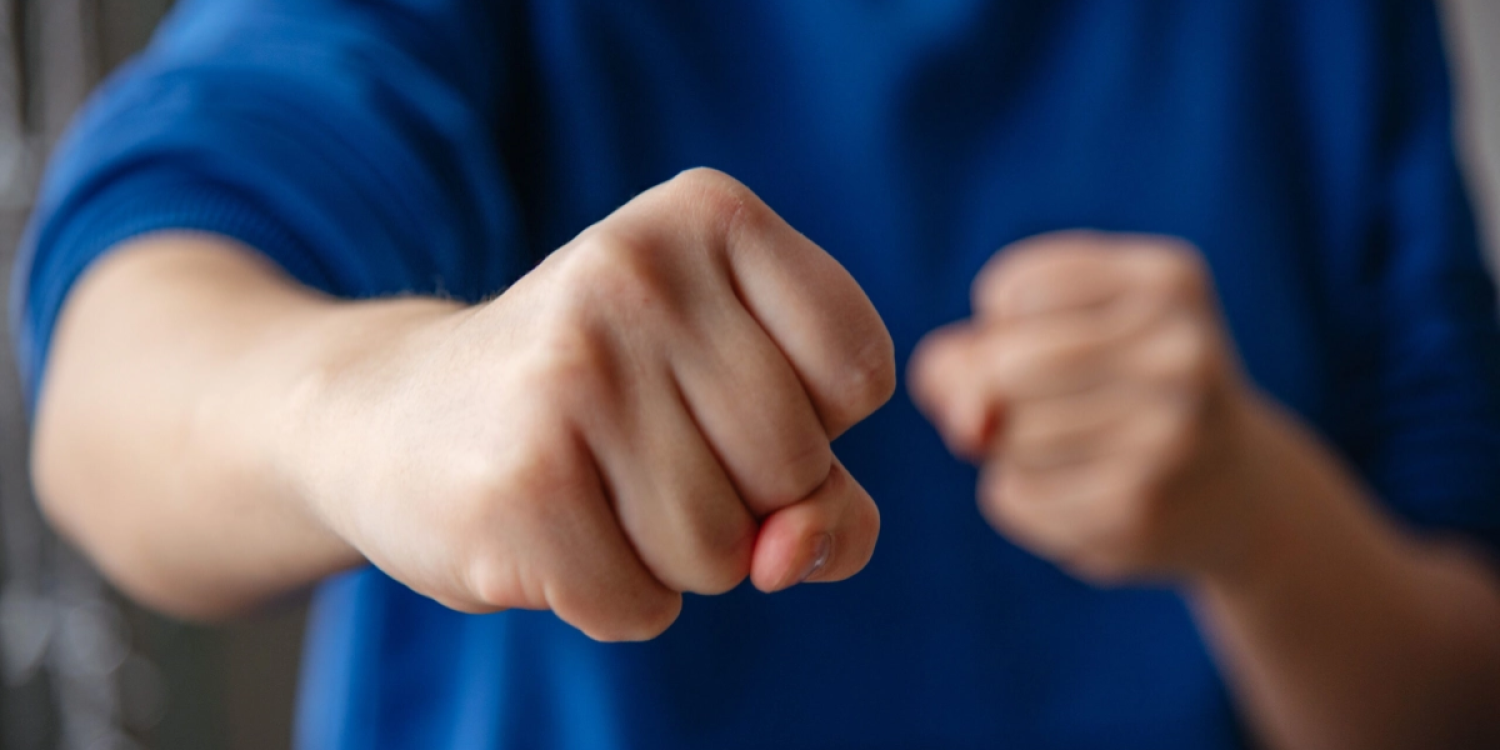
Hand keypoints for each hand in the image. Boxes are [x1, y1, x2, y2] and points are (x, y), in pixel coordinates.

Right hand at [289, 169, 892, 639]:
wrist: (390, 416)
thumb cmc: (599, 407)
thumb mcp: (732, 401)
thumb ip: (825, 489)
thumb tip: (790, 557)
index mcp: (709, 213)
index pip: (859, 372)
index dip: (809, 423)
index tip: (716, 390)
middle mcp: (639, 270)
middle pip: (796, 466)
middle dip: (743, 501)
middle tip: (645, 451)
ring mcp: (573, 369)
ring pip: (724, 550)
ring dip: (675, 559)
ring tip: (595, 488)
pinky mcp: (519, 479)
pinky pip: (643, 605)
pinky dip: (613, 599)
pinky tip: (552, 532)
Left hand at [910, 231, 1264, 582]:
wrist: (1230, 491)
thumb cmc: (1117, 388)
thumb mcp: (1060, 333)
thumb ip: (974, 356)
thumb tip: (967, 425)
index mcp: (1167, 279)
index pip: (1009, 291)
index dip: (1000, 324)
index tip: (1053, 335)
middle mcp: (1181, 351)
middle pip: (1004, 366)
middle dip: (991, 391)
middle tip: (1045, 404)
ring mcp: (1169, 435)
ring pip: (1005, 436)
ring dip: (1005, 449)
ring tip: (1074, 448)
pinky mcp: (1139, 509)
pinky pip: (1015, 496)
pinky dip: (1020, 496)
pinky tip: (1080, 492)